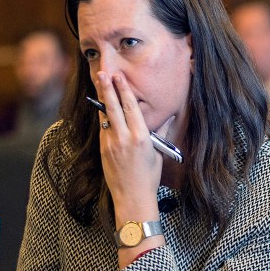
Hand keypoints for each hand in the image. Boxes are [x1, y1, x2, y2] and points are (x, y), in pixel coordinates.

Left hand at [94, 72, 166, 218]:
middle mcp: (125, 138)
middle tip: (102, 73)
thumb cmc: (149, 176)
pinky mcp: (103, 151)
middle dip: (108, 89)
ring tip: (99, 85)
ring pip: (105, 116)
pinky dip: (103, 117)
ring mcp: (111, 144)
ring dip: (102, 100)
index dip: (124, 90)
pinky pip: (103, 129)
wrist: (133, 197)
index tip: (119, 77)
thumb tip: (170, 117)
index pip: (131, 108)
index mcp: (141, 137)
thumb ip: (162, 132)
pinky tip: (102, 108)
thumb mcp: (158, 152)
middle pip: (114, 107)